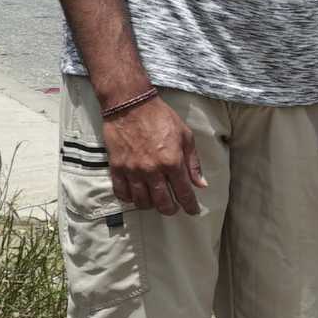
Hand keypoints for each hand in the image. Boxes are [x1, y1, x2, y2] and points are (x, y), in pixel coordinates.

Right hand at [103, 95, 206, 215]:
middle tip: (173, 209)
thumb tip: (201, 184)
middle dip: (170, 209)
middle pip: (162, 202)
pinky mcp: (117, 168)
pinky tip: (135, 196)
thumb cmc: (161, 118)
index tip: (193, 211)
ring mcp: (132, 170)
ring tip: (155, 202)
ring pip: (141, 201)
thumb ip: (193, 163)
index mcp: (172, 162)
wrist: (131, 105)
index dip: (190, 205)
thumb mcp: (185, 137)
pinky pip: (121, 192)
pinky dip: (129, 198)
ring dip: (150, 205)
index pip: (184, 192)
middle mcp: (152, 170)